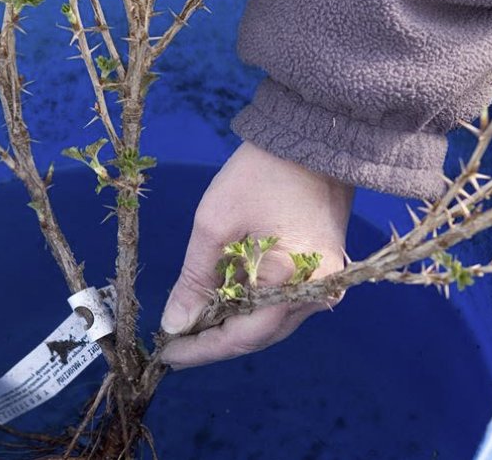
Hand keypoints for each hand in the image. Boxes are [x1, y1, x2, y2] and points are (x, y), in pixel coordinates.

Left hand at [159, 141, 353, 368]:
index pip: (243, 336)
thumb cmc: (261, 173)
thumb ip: (195, 279)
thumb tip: (174, 324)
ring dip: (232, 321)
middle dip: (214, 338)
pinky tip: (223, 297)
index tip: (165, 355)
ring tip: (192, 317)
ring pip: (271, 320)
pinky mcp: (325, 270)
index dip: (201, 349)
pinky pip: (284, 302)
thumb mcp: (215, 224)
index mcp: (293, 283)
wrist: (313, 138)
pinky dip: (251, 304)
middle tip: (174, 337)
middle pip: (259, 334)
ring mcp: (326, 283)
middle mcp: (317, 294)